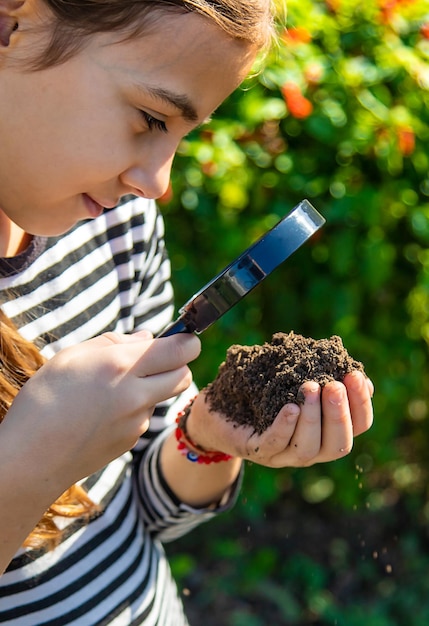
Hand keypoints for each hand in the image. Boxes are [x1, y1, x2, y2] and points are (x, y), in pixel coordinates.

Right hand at [2, 330, 200, 486]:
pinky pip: (144, 417)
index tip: (180, 338)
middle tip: (154, 360)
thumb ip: (115, 342)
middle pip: (184, 375)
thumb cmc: (44, 399)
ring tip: (112, 390)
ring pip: (162, 396)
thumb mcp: (72, 356)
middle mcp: (136, 394)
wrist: (30, 458)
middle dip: (177, 364)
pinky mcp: (132, 441)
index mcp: (120, 365)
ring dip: (151, 387)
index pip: (182, 350)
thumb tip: (147, 338)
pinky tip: (102, 413)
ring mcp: (137, 422)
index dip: (186, 341)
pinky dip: (133, 410)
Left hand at [189, 371, 372, 467]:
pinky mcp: (255, 451)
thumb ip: (324, 379)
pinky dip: (285, 427)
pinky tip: (290, 407)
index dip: (361, 404)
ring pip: (308, 449)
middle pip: (338, 445)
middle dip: (339, 414)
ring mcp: (282, 455)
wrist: (218, 409)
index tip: (356, 376)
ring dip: (313, 418)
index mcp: (325, 432)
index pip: (358, 427)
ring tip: (310, 388)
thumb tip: (358, 376)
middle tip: (334, 385)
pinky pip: (274, 444)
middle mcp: (309, 450)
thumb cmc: (263, 392)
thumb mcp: (295, 381)